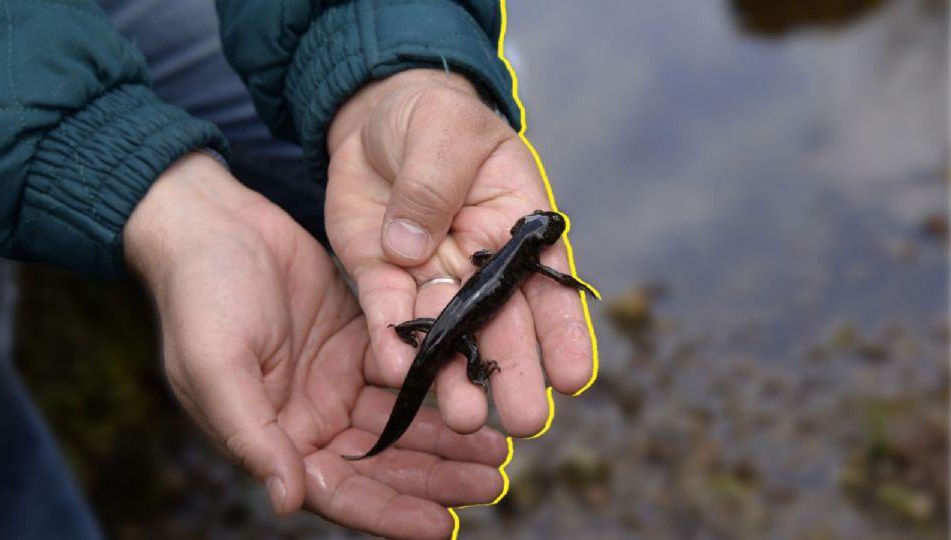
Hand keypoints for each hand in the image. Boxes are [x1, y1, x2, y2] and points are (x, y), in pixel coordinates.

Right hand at [124, 154, 506, 538]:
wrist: (214, 223)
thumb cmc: (199, 295)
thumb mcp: (215, 365)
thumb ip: (252, 434)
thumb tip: (288, 500)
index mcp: (275, 438)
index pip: (338, 490)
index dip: (388, 513)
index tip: (440, 526)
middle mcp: (312, 419)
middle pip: (383, 463)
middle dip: (434, 479)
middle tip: (489, 484)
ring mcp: (339, 381)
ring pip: (404, 421)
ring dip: (448, 438)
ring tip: (497, 452)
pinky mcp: (361, 342)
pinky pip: (409, 371)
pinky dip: (440, 384)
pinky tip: (475, 390)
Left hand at [325, 70, 594, 438]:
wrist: (376, 116)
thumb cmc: (432, 118)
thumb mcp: (444, 132)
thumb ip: (433, 184)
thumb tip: (412, 247)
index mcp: (515, 224)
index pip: (545, 282)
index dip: (562, 331)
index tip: (574, 378)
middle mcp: (479, 261)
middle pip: (500, 321)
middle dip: (513, 371)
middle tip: (525, 422)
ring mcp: (431, 274)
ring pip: (447, 330)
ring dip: (454, 374)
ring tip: (465, 419)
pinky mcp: (382, 276)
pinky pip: (387, 312)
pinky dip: (390, 341)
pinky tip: (398, 374)